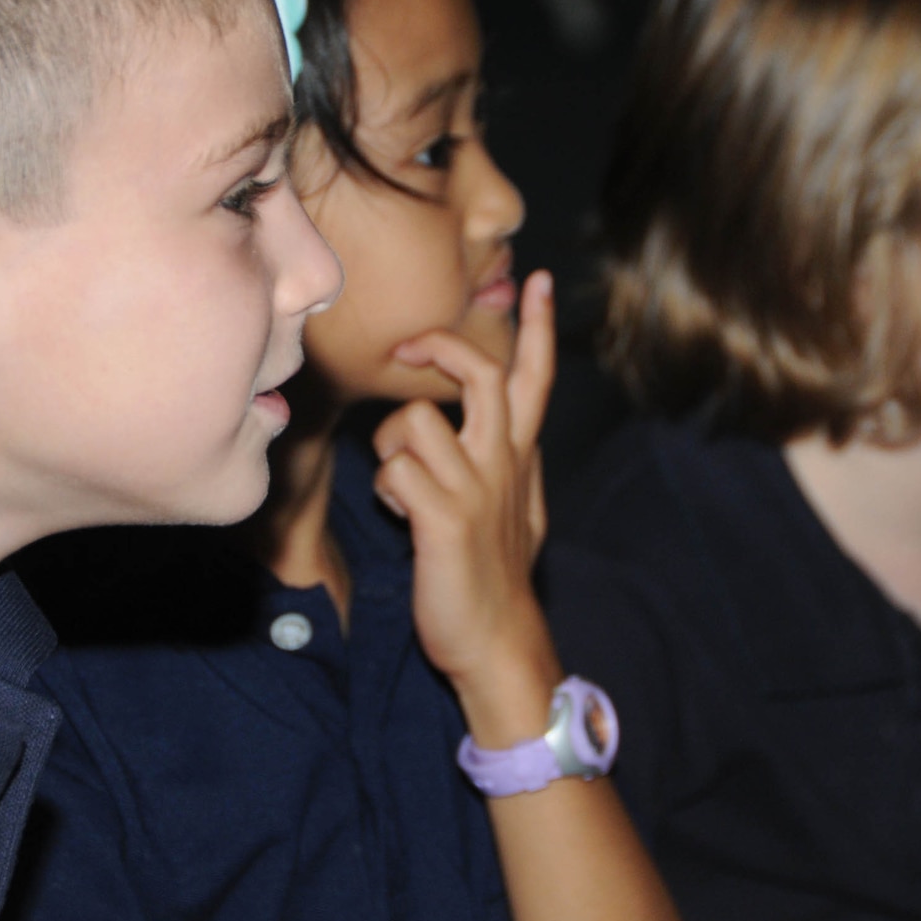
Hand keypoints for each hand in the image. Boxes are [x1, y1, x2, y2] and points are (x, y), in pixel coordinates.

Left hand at [372, 270, 561, 742]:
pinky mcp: (445, 519)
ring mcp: (476, 490)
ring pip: (416, 420)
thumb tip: (528, 440)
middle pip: (478, 373)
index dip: (535, 327)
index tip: (536, 280)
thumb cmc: (499, 577)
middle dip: (439, 346)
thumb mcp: (525, 514)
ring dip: (391, 446)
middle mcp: (503, 464)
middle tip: (407, 347)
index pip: (533, 378)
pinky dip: (385, 489)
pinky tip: (399, 516)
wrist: (497, 641)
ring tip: (400, 482)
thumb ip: (522, 469)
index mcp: (519, 457)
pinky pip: (395, 472)